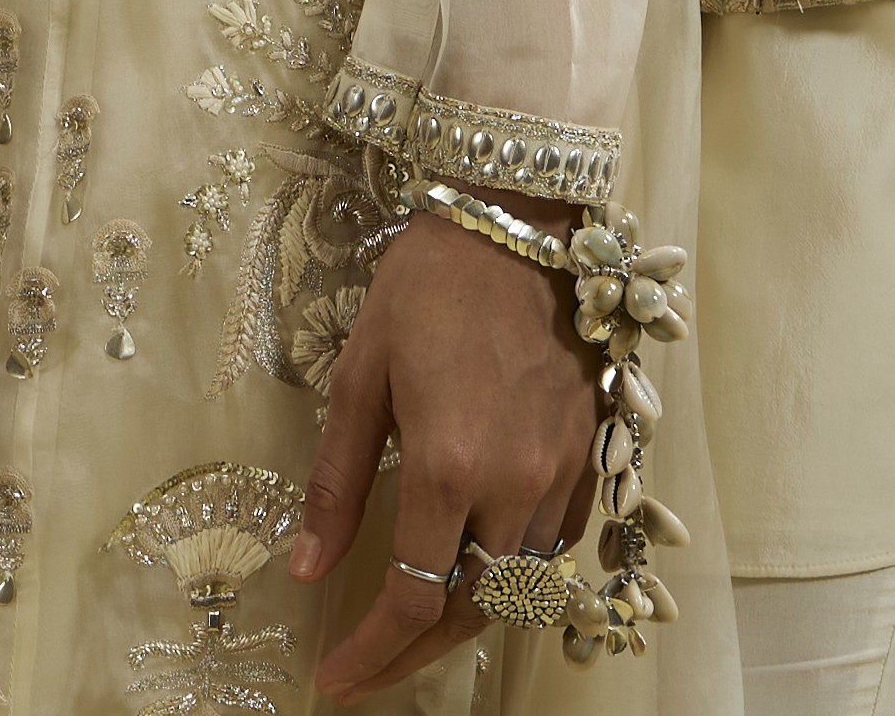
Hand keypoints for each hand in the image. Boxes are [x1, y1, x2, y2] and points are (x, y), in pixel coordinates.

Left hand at [289, 211, 596, 698]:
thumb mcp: (361, 374)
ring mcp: (558, 474)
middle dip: (415, 654)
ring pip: (517, 588)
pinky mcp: (589, 456)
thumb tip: (305, 570)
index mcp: (446, 467)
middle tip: (371, 669)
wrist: (516, 224)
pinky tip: (481, 569)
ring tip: (416, 627)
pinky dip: (517, 577)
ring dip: (465, 619)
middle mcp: (512, 485)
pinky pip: (554, 548)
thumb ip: (337, 483)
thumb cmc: (427, 286)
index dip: (370, 652)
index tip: (335, 678)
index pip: (410, 599)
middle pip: (469, 612)